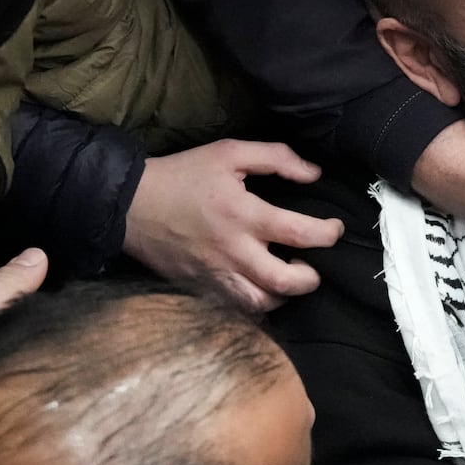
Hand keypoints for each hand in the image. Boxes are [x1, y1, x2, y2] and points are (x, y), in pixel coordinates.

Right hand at [125, 140, 342, 311]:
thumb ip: (276, 158)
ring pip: (261, 304)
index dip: (327, 234)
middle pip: (286, 282)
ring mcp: (215, 276)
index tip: (334, 229)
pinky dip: (256, 305)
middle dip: (311, 278)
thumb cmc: (183, 176)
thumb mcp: (229, 153)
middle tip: (312, 265)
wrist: (129, 205)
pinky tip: (260, 288)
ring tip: (287, 277)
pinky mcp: (201, 290)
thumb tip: (313, 174)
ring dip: (284, 296)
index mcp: (242, 215)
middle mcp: (232, 252)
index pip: (299, 234)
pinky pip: (236, 311)